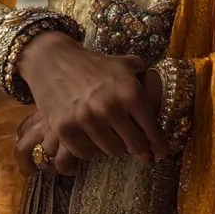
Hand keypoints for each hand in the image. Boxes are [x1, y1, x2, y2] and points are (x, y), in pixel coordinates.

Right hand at [16, 31, 168, 170]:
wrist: (54, 60)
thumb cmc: (93, 64)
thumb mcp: (124, 64)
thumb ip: (145, 77)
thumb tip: (160, 93)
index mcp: (129, 92)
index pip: (152, 129)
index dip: (159, 144)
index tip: (161, 153)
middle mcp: (110, 108)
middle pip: (135, 145)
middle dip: (138, 147)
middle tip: (136, 146)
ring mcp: (86, 120)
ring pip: (111, 151)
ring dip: (114, 146)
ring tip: (111, 135)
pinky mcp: (65, 129)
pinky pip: (87, 154)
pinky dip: (92, 149)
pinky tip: (92, 138)